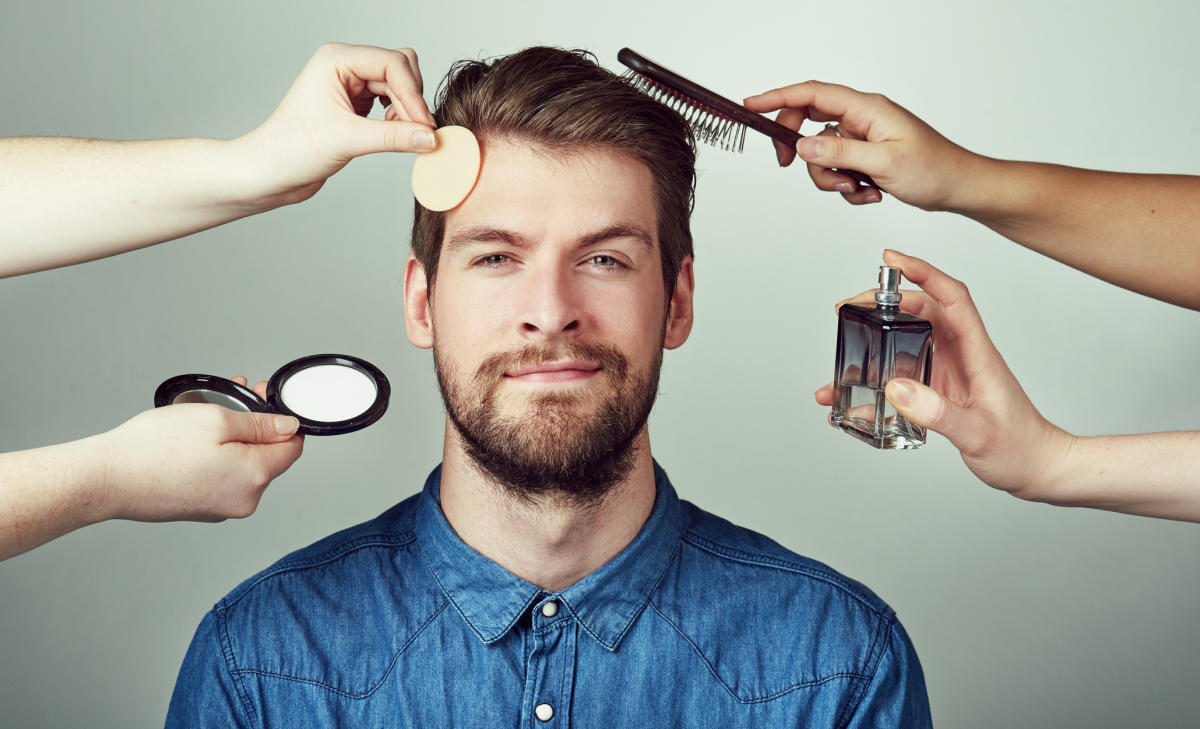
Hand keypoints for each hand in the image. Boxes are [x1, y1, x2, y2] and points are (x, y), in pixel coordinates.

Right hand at [98, 376, 303, 521]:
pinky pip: (220, 478)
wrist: (107, 480)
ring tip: (208, 415)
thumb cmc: (154, 449)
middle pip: (267, 457)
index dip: (284, 421)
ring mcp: (221, 508)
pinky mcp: (200, 508)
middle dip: (255, 426)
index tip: (265, 401)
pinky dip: (215, 457)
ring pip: (242, 466)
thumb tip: (289, 427)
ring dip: (233, 439)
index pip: (292, 449)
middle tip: (234, 400)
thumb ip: (260, 424)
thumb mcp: (216, 419)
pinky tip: (194, 440)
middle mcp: (244, 500)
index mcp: (254, 478)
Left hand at [236, 43, 437, 206]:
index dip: (413, 94)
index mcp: (336, 59)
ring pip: (399, 85)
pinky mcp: (355, 103)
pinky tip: (395, 136)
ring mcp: (350, 83)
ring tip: (404, 137)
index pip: (392, 63)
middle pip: (400, 69)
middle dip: (412, 100)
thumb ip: (394, 137)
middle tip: (418, 132)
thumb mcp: (348, 141)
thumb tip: (431, 138)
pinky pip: (391, 101)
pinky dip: (399, 118)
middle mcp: (344, 65)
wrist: (269, 172)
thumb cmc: (292, 149)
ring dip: (407, 110)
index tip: (425, 127)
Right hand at [743, 81, 981, 209]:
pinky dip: (847, 187)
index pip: (812, 95)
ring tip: (859, 188)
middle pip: (809, 123)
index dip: (778, 97)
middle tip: (791, 166)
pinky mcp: (865, 155)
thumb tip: (803, 145)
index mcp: (867, 109)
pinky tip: (871, 193)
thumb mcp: (883, 163)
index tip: (751, 105)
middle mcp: (861, 118)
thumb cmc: (934, 169)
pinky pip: (838, 169)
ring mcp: (862, 137)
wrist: (958, 187)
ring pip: (821, 154)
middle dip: (800, 150)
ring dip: (831, 178)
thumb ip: (840, 152)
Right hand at [815, 250, 1074, 499]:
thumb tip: (895, 388)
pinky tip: (858, 399)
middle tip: (850, 308)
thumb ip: (937, 413)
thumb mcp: (977, 434)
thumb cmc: (1021, 449)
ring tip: (847, 346)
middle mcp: (963, 356)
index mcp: (977, 354)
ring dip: (877, 338)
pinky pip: (905, 374)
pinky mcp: (942, 391)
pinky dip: (879, 380)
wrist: (1038, 469)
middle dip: (884, 303)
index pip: (951, 299)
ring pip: (909, 340)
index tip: (892, 261)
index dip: (923, 273)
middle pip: (922, 313)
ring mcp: (951, 372)